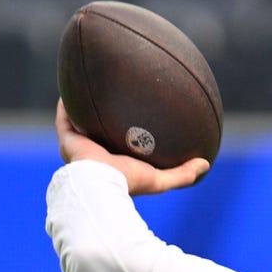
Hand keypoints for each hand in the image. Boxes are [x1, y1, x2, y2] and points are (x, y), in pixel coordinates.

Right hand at [55, 99, 209, 195]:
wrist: (100, 186)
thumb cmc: (129, 183)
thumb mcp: (161, 179)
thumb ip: (182, 173)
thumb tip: (206, 164)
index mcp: (113, 165)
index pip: (119, 147)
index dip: (124, 133)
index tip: (134, 120)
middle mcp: (94, 155)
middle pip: (98, 132)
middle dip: (103, 117)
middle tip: (114, 100)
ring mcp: (78, 148)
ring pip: (80, 122)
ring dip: (84, 106)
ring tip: (91, 86)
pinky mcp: (67, 140)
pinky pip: (65, 117)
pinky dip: (68, 103)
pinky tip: (73, 85)